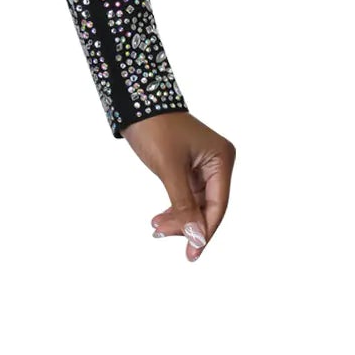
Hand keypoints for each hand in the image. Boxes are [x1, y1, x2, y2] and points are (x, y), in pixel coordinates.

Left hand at [121, 111, 233, 261]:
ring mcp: (202, 164)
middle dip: (187, 223)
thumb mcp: (169, 168)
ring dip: (178, 216)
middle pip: (207, 205)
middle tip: (162, 234)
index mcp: (221, 158)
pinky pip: (185, 194)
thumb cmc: (154, 128)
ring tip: (157, 227)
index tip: (193, 252)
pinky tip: (161, 219)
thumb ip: (183, 204)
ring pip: (195, 202)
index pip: (218, 204)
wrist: (132, 102)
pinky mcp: (187, 165)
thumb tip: (196, 237)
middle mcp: (217, 162)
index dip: (205, 230)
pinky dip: (174, 206)